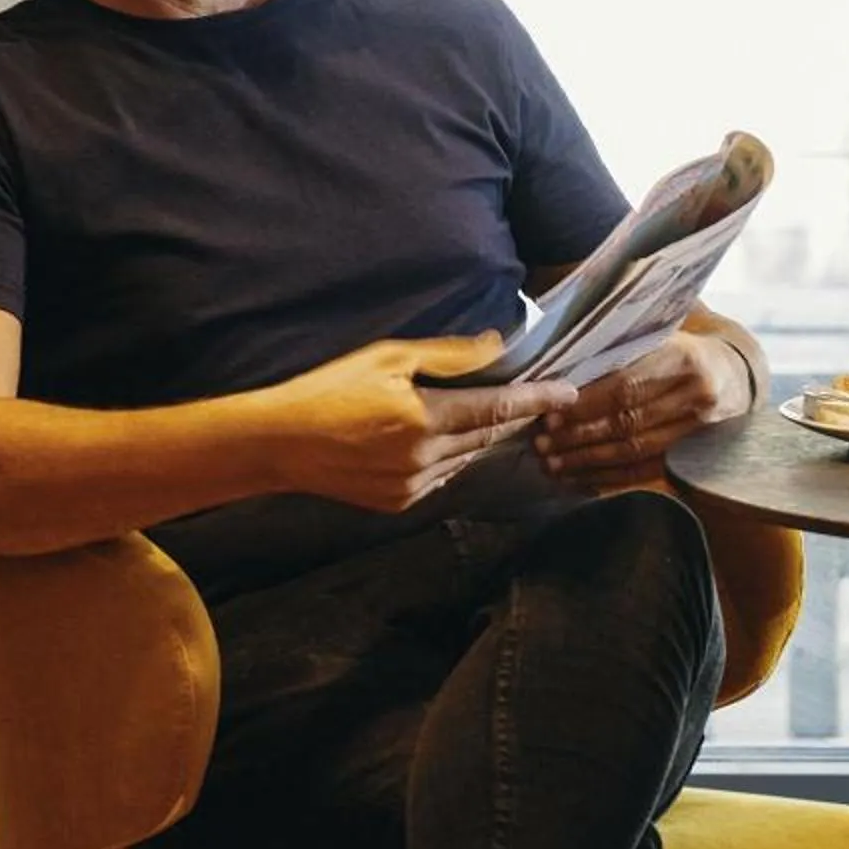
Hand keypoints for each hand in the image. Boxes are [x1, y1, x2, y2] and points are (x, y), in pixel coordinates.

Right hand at [261, 334, 579, 513]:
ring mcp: (412, 486)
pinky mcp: (398, 503)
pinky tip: (443, 441)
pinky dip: (451, 458)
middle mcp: (426, 459)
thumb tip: (497, 345)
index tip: (570, 393)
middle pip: (488, 435)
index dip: (538, 400)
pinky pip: (442, 477)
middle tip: (542, 401)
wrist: (277, 444)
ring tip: (492, 416)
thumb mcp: (386, 357)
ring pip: (467, 458)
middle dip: (517, 417)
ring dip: (482, 438)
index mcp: (426, 419)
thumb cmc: (329, 389)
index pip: (498, 409)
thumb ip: (447, 355)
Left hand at [534, 332, 751, 491]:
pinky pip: (648, 470)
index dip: (586, 404)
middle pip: (629, 421)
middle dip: (580, 436)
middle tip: (542, 444)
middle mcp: (695, 393)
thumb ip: (620, 346)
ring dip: (589, 460)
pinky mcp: (694, 451)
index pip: (626, 385)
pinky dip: (612, 477)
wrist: (733, 373)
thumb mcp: (658, 335)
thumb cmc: (682, 348)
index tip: (550, 414)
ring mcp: (698, 426)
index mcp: (682, 357)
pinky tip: (582, 480)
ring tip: (553, 465)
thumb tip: (562, 368)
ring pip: (636, 449)